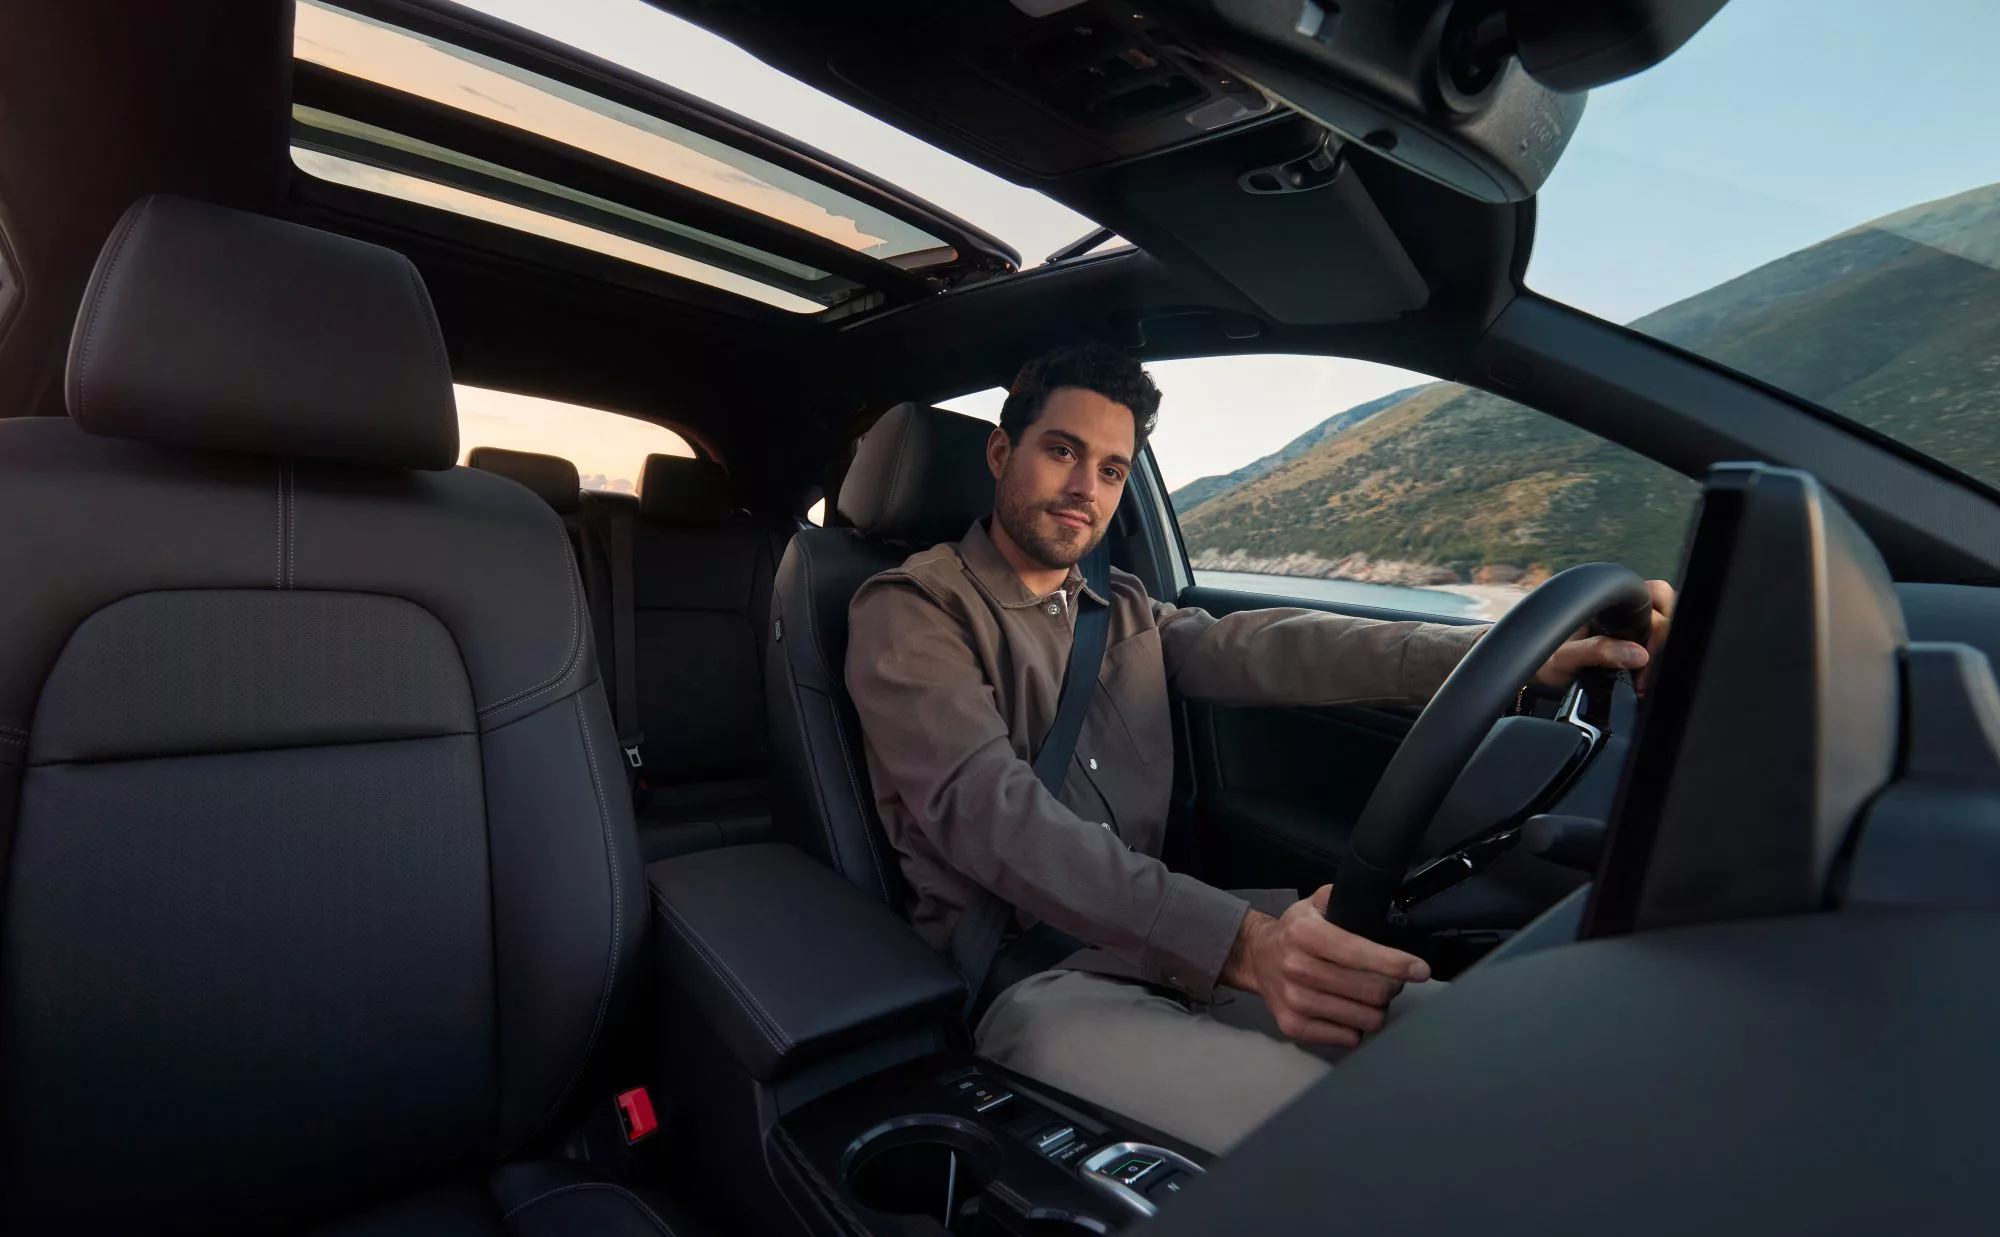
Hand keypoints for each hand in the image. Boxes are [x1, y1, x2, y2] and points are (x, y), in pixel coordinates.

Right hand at [1221, 885, 1430, 1046]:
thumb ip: (1343, 898)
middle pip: (1370, 991)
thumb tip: (1379, 901)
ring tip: (1367, 997)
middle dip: (1391, 987)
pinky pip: (1347, 1038)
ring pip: (1364, 1019)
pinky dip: (1356, 1028)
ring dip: (1376, 1009)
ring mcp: (1294, 1001)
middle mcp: (1297, 967)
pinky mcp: (1293, 1026)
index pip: (1358, 953)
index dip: (1396, 963)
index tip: (1420, 970)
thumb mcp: (1314, 903)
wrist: (1255, 958)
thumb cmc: (1294, 931)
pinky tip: (1349, 1012)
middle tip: (1390, 981)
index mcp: (1305, 933)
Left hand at [1533, 579, 1675, 691]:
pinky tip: (1643, 681)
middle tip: (1647, 668)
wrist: (1539, 674)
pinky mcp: (1632, 644)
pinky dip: (1655, 663)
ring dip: (1660, 653)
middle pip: (1665, 608)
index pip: (1652, 595)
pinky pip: (1656, 647)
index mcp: (1608, 601)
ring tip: (1643, 680)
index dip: (1658, 623)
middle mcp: (1622, 609)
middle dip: (1664, 639)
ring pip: (1664, 628)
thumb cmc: (1548, 658)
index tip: (1648, 654)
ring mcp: (1629, 626)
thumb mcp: (1566, 656)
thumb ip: (1598, 651)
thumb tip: (1637, 655)